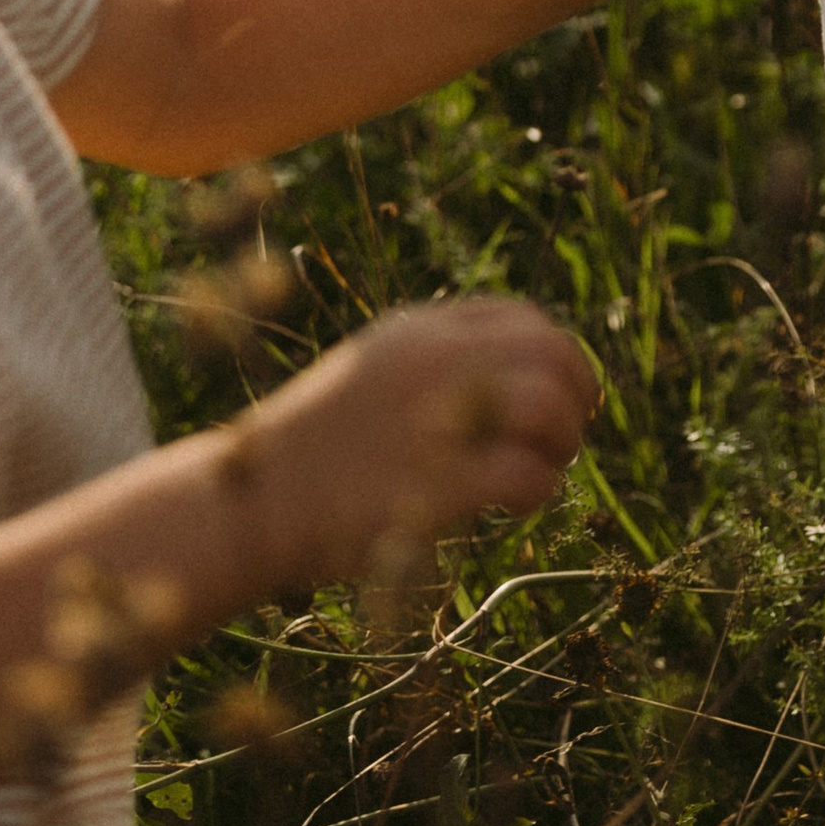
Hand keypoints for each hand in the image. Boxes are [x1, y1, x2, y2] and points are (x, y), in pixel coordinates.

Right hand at [241, 297, 598, 592]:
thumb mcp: (372, 373)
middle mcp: (435, 361)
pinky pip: (526, 473)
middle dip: (575, 394)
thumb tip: (513, 374)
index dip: (554, 356)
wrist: (249, 502)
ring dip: (561, 443)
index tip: (556, 396)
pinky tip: (516, 506)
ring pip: (549, 405)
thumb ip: (435, 361)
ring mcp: (437, 417)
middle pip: (551, 351)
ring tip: (544, 469)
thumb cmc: (313, 450)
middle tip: (563, 439)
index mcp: (419, 330)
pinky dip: (537, 489)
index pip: (521, 319)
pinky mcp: (436, 483)